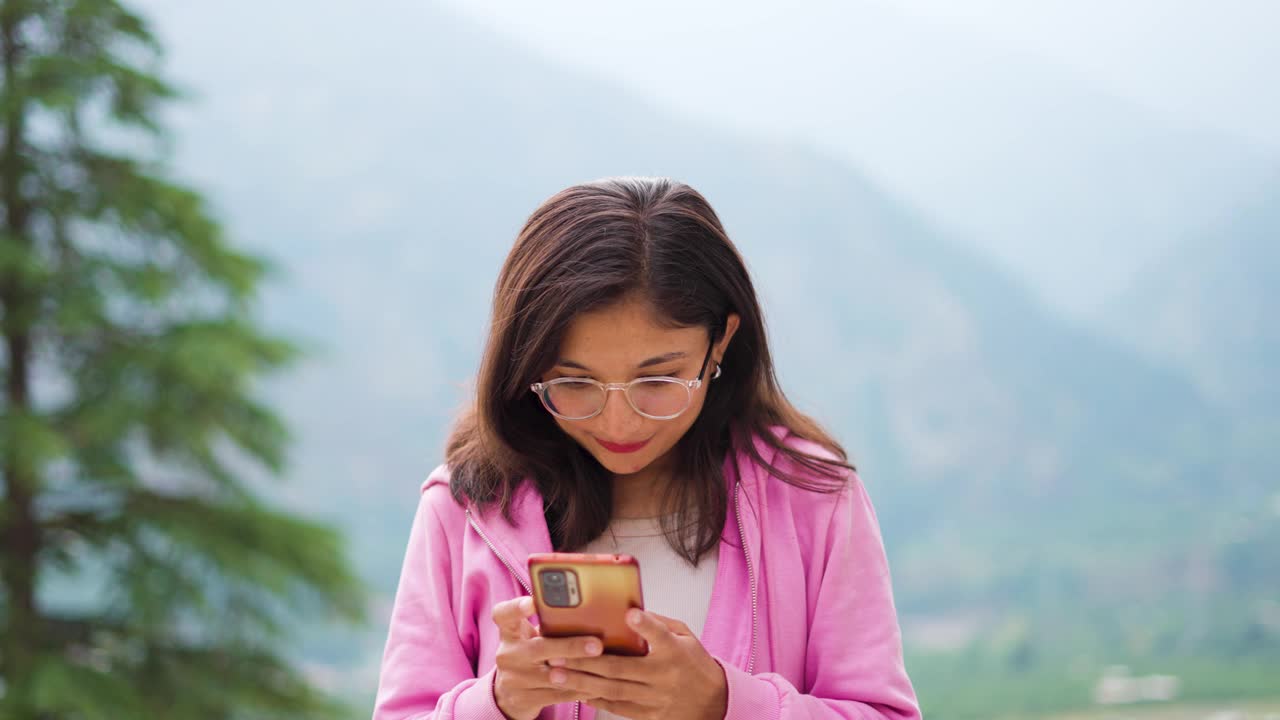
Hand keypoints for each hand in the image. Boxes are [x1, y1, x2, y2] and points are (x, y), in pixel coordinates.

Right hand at [491, 596, 605, 719]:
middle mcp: (508, 654)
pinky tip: (596, 685)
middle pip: (539, 648)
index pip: (504, 614)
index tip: (532, 602)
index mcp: (509, 633)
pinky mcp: (523, 699)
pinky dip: (578, 689)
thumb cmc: (530, 655)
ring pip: (552, 676)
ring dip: (580, 671)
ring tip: (604, 667)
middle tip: (596, 645)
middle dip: (570, 647)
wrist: (510, 693)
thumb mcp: (530, 638)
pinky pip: (557, 695)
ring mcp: (513, 679)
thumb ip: (548, 626)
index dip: (516, 607)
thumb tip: (589, 614)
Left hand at [556, 609, 727, 719]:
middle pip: (620, 668)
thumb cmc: (695, 664)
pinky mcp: (649, 715)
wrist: (714, 703)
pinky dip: (595, 699)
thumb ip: (659, 625)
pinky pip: (617, 708)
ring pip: (612, 690)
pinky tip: (576, 691)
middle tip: (558, 653)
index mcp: (675, 652)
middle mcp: (663, 675)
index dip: (646, 625)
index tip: (630, 614)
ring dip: (582, 682)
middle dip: (586, 661)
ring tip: (556, 674)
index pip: (660, 636)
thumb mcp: (686, 637)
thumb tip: (628, 611)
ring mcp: (655, 698)